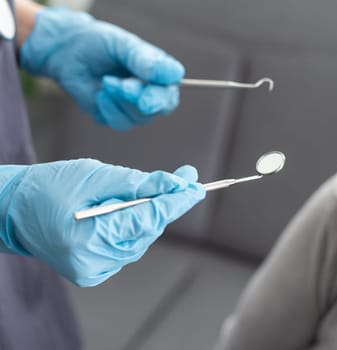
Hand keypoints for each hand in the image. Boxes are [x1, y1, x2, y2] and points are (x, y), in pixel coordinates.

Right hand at [0, 159, 204, 286]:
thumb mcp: (96, 176)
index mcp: (90, 237)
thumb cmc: (50, 186)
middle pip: (148, 230)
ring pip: (141, 239)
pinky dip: (132, 228)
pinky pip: (127, 247)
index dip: (176, 202)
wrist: (14, 209)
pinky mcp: (94, 272)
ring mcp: (94, 271)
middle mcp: (94, 262)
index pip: (148, 219)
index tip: (198, 187)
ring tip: (138, 193)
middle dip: (166, 204)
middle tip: (184, 179)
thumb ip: (139, 182)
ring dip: (147, 215)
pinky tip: (121, 213)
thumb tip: (177, 182)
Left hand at [21, 7, 183, 130]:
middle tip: (121, 86)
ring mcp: (136, 108)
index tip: (145, 101)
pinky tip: (100, 94)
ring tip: (106, 81)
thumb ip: (145, 59)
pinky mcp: (118, 117)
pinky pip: (119, 123)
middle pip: (160, 108)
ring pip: (139, 117)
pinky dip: (108, 109)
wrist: (68, 54)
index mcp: (160, 74)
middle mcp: (153, 92)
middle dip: (138, 99)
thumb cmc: (99, 44)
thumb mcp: (122, 44)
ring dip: (119, 100)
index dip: (160, 98)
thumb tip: (174, 74)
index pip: (171, 92)